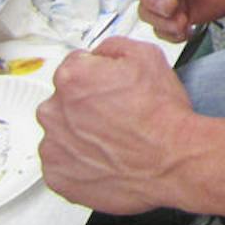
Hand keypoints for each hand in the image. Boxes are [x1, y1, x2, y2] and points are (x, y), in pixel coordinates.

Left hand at [37, 38, 193, 213]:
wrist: (171, 161)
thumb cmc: (161, 115)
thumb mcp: (148, 56)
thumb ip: (113, 47)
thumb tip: (100, 53)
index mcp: (72, 77)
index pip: (75, 66)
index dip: (99, 75)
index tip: (112, 88)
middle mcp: (53, 111)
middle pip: (64, 100)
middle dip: (85, 105)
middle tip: (117, 115)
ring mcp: (52, 147)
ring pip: (62, 132)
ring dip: (80, 134)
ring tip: (114, 140)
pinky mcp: (57, 177)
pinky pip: (62, 163)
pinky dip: (79, 162)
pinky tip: (105, 159)